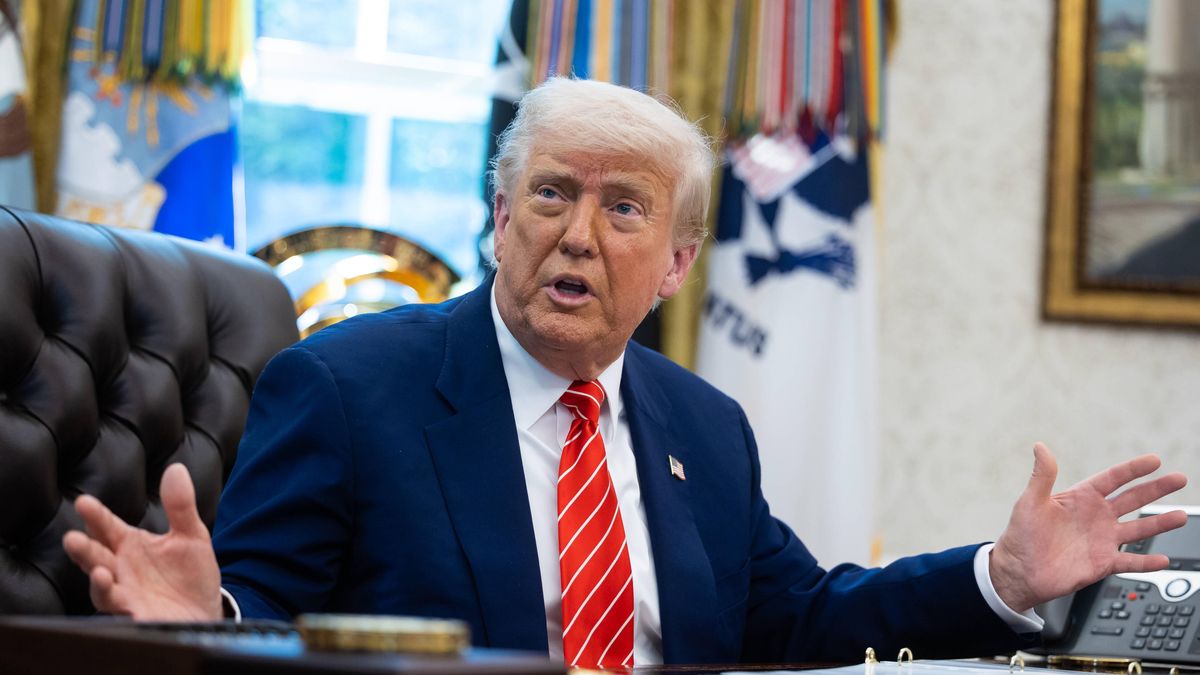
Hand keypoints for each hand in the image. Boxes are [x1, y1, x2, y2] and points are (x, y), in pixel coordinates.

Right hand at [62, 463, 222, 620]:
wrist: (204, 610)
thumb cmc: (191, 573)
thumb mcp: (191, 534)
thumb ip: (180, 505)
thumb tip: (176, 469)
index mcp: (130, 545)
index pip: (107, 527)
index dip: (95, 516)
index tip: (83, 502)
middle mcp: (121, 569)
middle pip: (95, 557)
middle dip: (83, 549)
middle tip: (71, 538)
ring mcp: (126, 594)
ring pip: (101, 588)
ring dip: (96, 581)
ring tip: (97, 571)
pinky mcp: (138, 616)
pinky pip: (122, 613)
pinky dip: (118, 607)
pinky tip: (120, 599)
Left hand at [989, 443, 1187, 613]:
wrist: (1018, 571)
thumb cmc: (1020, 535)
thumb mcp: (1030, 502)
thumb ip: (1042, 475)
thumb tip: (1040, 446)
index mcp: (1081, 498)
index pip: (1112, 479)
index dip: (1133, 470)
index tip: (1154, 460)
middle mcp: (1096, 517)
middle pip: (1132, 499)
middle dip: (1156, 489)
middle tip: (1179, 479)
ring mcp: (1102, 540)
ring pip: (1138, 529)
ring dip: (1160, 523)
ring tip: (1182, 516)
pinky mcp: (1102, 563)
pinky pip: (1131, 562)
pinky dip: (1147, 562)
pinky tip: (1164, 560)